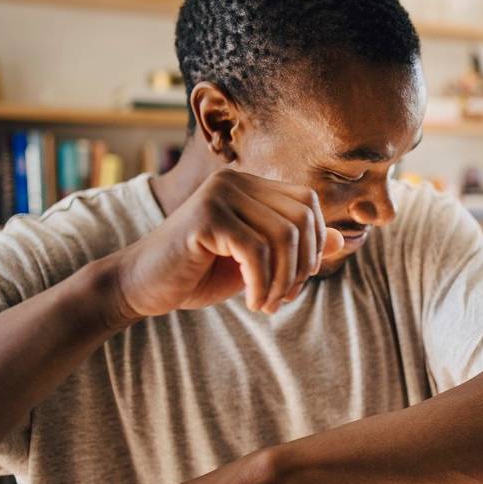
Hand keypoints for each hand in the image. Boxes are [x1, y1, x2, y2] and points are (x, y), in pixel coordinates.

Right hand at [108, 169, 344, 323]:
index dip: (314, 246)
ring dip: (283, 280)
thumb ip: (295, 248)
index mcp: (249, 184)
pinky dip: (263, 284)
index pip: (307, 203)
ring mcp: (219, 194)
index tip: (296, 283)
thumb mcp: (257, 262)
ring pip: (284, 236)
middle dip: (302, 266)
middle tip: (284, 298)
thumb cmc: (199, 273)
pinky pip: (257, 251)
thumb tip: (340, 239)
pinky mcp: (205, 216)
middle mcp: (235, 180)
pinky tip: (254, 303)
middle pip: (301, 218)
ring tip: (268, 303)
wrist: (142, 286)